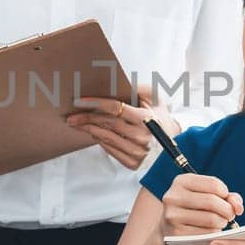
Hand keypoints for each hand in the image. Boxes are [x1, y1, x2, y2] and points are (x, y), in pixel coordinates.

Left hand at [65, 81, 181, 169]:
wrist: (173, 143)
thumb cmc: (160, 117)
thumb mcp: (154, 98)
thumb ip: (138, 88)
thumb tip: (119, 81)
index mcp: (147, 119)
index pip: (115, 108)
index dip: (96, 103)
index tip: (80, 101)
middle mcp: (142, 137)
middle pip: (107, 124)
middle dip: (86, 119)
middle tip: (71, 116)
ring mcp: (137, 152)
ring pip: (106, 138)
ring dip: (89, 129)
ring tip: (78, 124)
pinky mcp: (133, 163)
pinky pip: (110, 150)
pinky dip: (99, 141)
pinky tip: (93, 133)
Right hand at [160, 173, 242, 237]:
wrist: (169, 231)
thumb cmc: (195, 209)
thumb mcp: (207, 195)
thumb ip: (227, 197)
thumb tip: (238, 207)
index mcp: (181, 181)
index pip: (213, 184)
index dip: (225, 193)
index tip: (224, 199)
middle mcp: (173, 197)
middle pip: (212, 202)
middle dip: (227, 210)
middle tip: (229, 215)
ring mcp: (172, 216)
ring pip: (211, 219)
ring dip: (222, 222)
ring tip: (221, 222)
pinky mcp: (176, 234)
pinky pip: (206, 234)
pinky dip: (215, 233)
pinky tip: (212, 232)